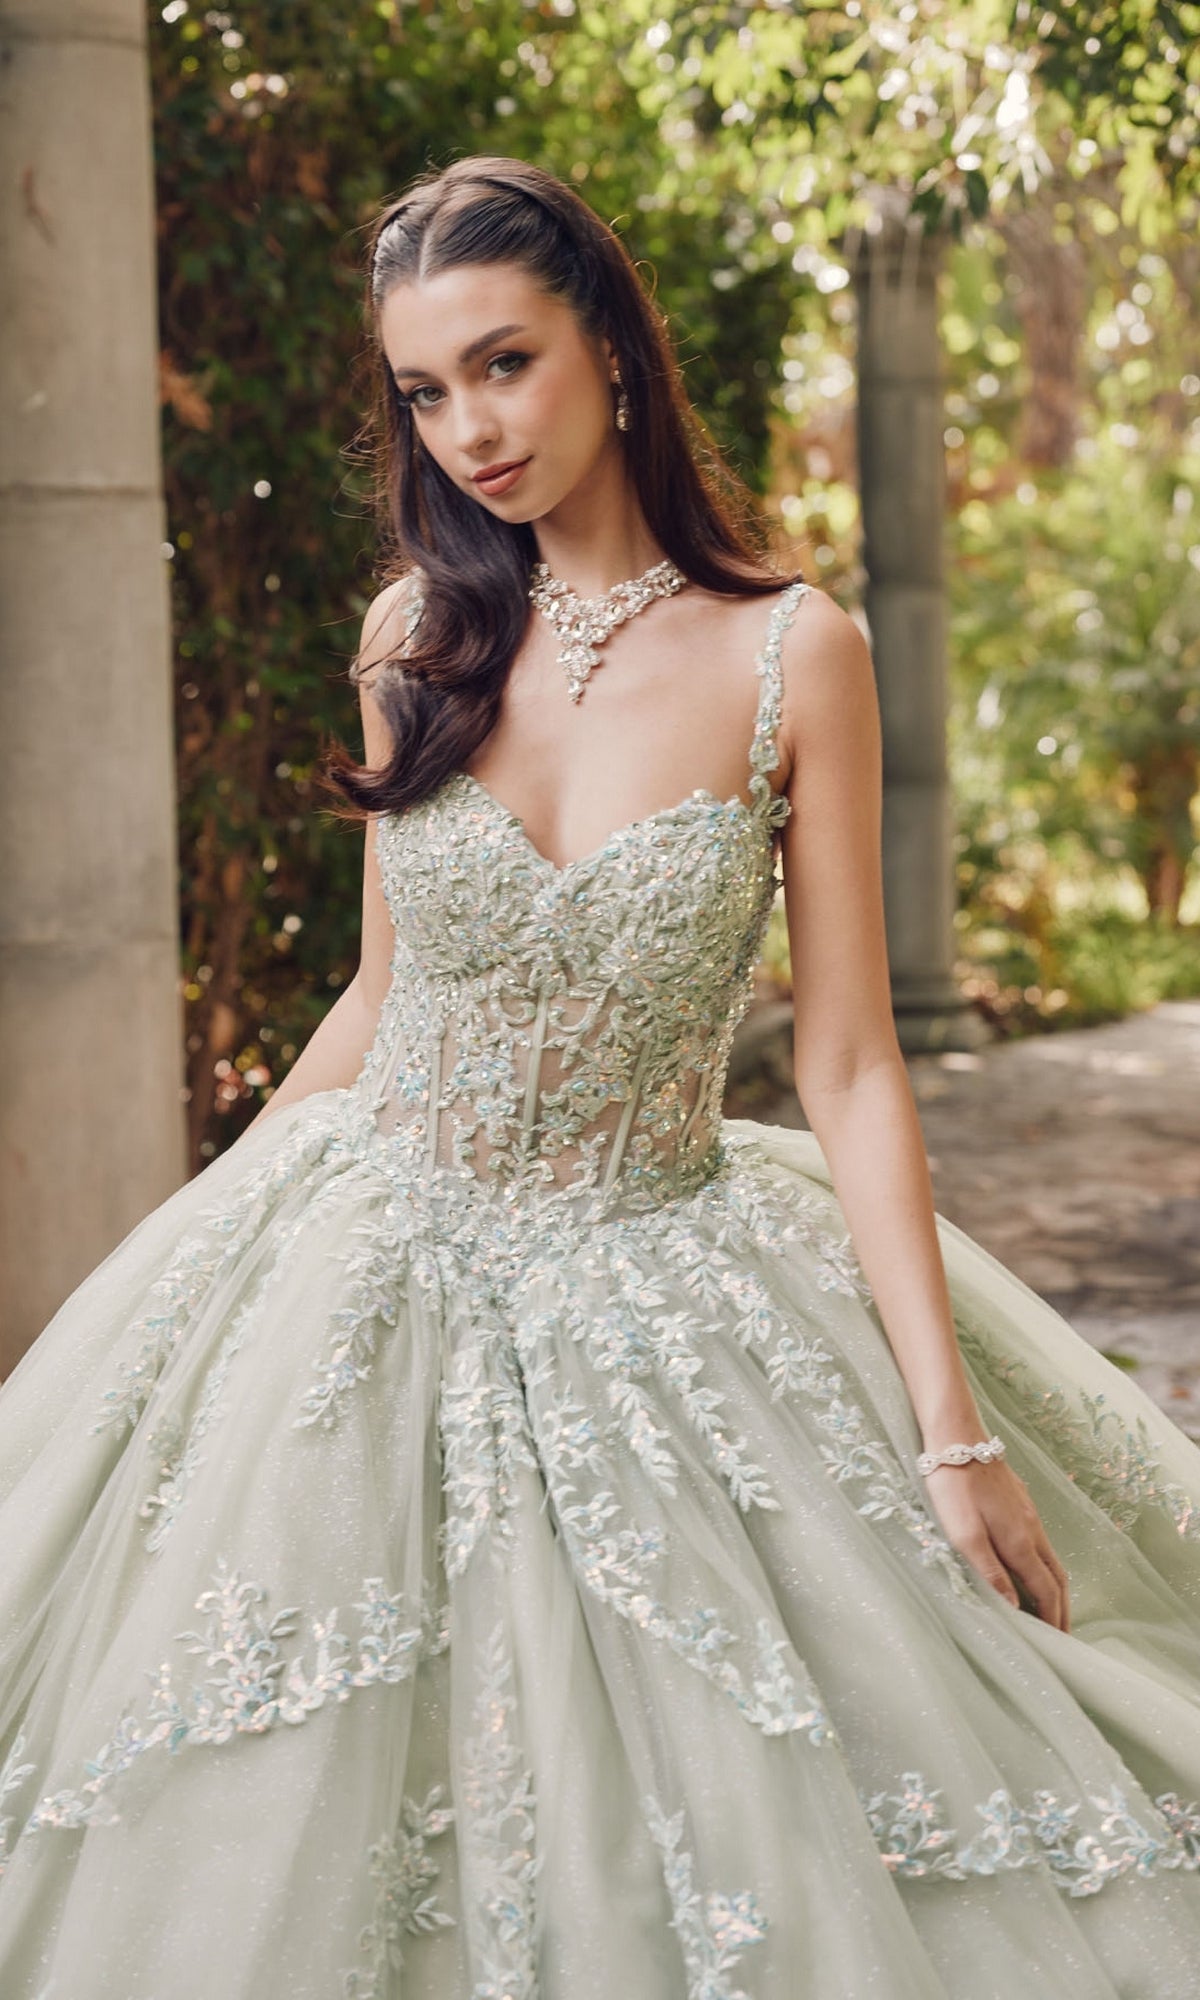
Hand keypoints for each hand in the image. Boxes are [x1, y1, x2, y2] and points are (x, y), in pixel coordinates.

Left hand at [923, 1457, 1070, 1631]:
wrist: (956, 1438)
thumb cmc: (954, 1487)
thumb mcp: (964, 1535)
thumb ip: (990, 1572)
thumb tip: (1014, 1609)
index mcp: (1020, 1542)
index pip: (1047, 1591)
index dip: (1053, 1619)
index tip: (1058, 1645)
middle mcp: (1032, 1530)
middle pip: (1058, 1578)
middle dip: (1062, 1609)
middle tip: (1062, 1636)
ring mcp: (1028, 1514)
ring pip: (1051, 1560)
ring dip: (1054, 1589)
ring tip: (1050, 1610)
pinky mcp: (1019, 1502)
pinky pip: (1041, 1544)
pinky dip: (1044, 1567)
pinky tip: (1030, 1570)